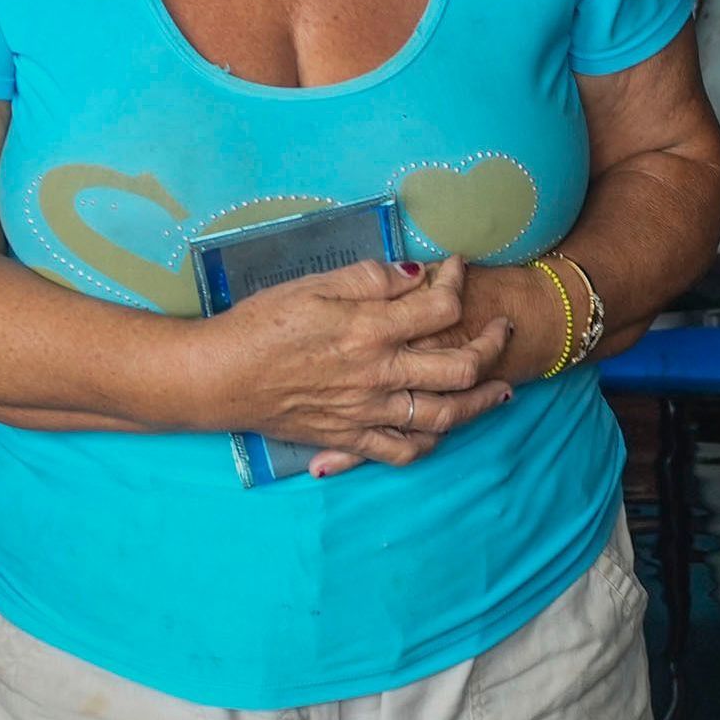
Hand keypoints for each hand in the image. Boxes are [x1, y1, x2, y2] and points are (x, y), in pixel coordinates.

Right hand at [197, 255, 518, 476]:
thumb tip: (415, 274)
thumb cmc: (258, 324)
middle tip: (502, 329)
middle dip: (492, 346)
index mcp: (369, 329)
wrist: (217, 377)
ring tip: (502, 391)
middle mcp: (378, 374)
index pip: (439, 307)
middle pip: (460, 368)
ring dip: (481, 404)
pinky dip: (431, 442)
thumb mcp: (312, 284)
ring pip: (444, 416)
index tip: (455, 268)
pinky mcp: (349, 437)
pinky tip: (443, 431)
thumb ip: (369, 278)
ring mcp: (367, 411)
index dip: (456, 282)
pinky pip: (403, 450)